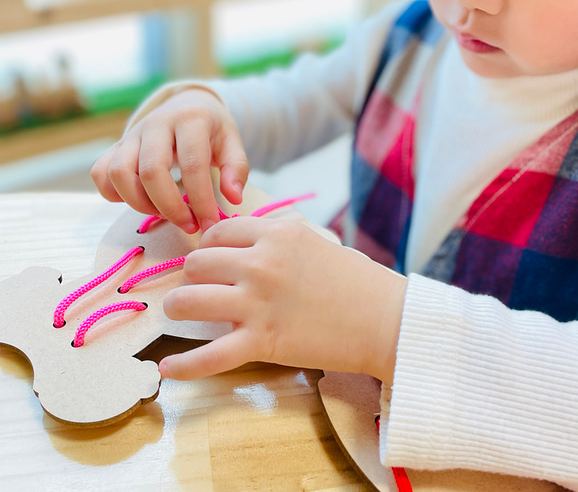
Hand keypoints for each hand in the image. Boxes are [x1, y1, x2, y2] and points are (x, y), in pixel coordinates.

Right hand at [91, 89, 248, 233]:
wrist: (187, 104)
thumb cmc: (211, 130)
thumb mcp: (232, 143)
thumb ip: (236, 169)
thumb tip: (233, 198)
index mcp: (190, 120)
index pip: (192, 165)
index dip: (201, 201)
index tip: (210, 225)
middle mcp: (155, 123)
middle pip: (152, 171)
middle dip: (170, 208)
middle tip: (189, 225)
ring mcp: (131, 134)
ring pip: (118, 173)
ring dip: (140, 204)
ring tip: (164, 213)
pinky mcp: (115, 146)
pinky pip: (100, 173)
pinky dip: (115, 195)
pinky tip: (142, 201)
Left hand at [159, 217, 406, 384]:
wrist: (386, 318)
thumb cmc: (356, 280)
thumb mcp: (315, 242)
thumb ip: (277, 240)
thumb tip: (243, 243)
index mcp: (276, 234)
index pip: (218, 233)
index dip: (207, 247)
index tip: (209, 262)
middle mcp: (260, 263)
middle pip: (196, 263)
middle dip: (192, 276)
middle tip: (200, 288)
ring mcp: (258, 302)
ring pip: (188, 301)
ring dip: (178, 308)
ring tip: (180, 314)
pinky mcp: (262, 342)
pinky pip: (209, 357)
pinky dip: (184, 366)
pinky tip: (168, 369)